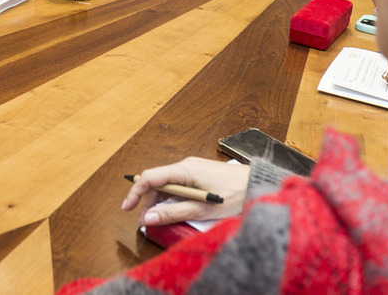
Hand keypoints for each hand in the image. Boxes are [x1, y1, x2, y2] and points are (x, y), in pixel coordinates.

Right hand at [123, 157, 249, 226]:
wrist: (260, 183)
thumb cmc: (236, 193)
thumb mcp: (202, 209)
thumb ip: (174, 213)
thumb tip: (149, 217)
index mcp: (184, 170)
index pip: (150, 178)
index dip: (135, 192)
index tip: (127, 208)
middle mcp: (187, 165)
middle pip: (158, 182)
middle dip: (149, 201)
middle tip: (148, 221)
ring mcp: (194, 168)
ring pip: (168, 184)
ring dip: (162, 201)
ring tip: (162, 218)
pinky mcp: (201, 174)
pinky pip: (180, 183)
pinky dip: (174, 197)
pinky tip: (178, 209)